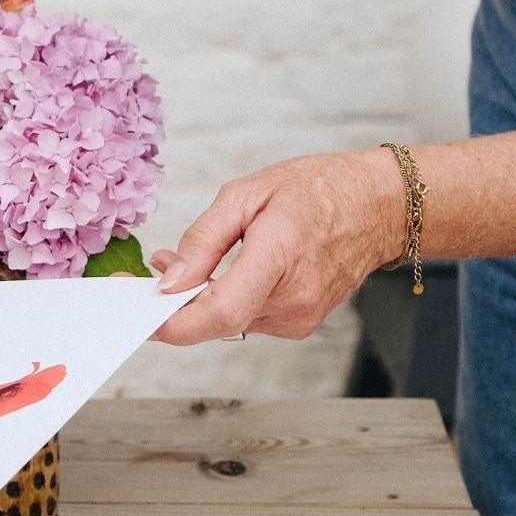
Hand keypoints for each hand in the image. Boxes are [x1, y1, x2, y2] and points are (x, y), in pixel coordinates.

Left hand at [151, 149, 403, 344]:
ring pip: (226, 322)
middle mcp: (292, 299)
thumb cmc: (317, 191)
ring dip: (198, 299)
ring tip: (188, 262)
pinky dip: (223, 300)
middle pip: (214, 320)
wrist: (379, 207)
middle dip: (174, 302)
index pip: (219, 312)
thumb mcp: (246, 194)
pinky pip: (245, 319)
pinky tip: (221, 274)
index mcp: (280, 257)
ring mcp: (299, 318)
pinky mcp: (299, 324)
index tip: (137, 312)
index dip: (172, 322)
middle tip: (148, 272)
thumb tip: (169, 281)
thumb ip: (203, 240)